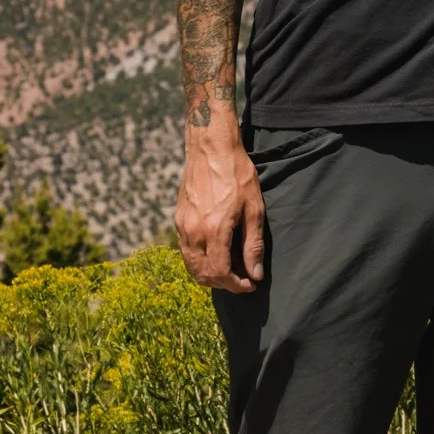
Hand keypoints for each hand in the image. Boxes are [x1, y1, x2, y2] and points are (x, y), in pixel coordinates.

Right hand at [175, 121, 266, 291]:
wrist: (211, 148)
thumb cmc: (237, 174)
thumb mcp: (254, 209)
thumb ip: (253, 245)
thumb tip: (255, 274)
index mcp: (214, 230)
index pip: (220, 273)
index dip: (236, 285)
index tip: (250, 284)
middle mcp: (193, 231)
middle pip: (203, 274)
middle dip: (223, 284)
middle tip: (242, 281)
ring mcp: (183, 225)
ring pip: (191, 265)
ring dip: (209, 275)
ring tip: (229, 272)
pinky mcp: (178, 219)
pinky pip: (185, 251)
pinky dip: (198, 262)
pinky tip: (214, 257)